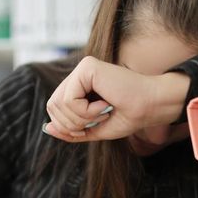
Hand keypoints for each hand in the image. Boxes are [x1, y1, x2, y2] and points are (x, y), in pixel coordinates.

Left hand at [43, 56, 189, 143]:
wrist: (151, 107)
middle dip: (72, 123)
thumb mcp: (93, 129)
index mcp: (79, 85)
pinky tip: (105, 103)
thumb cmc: (128, 116)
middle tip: (98, 119)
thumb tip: (47, 128)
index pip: (54, 108)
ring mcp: (82, 68)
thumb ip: (71, 129)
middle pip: (52, 106)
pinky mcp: (87, 67)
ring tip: (103, 111)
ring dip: (81, 117)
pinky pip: (69, 99)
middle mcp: (78, 74)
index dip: (67, 125)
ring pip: (58, 104)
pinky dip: (86, 111)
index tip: (90, 126)